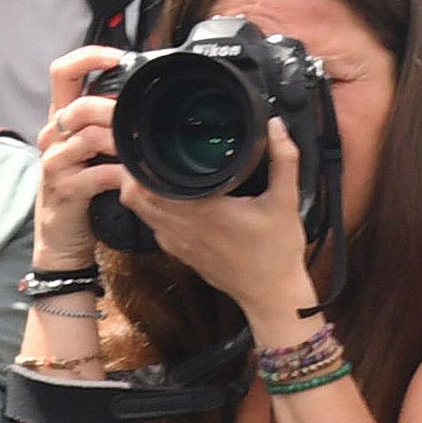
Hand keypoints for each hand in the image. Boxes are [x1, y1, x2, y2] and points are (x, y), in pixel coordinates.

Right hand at [31, 47, 130, 268]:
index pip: (63, 71)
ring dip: (122, 142)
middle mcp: (53, 134)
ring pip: (90, 137)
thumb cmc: (81, 186)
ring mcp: (55, 161)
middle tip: (141, 115)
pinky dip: (121, 174)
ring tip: (143, 148)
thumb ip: (107, 121)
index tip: (118, 57)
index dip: (89, 57)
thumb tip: (142, 97)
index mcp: (61, 118)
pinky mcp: (64, 188)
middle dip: (114, 108)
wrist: (61, 235)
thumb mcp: (91, 148)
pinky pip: (96, 174)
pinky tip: (133, 176)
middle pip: (78, 104)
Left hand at [120, 116, 321, 329]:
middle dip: (137, 174)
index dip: (141, 165)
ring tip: (156, 170)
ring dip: (143, 193)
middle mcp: (182, 229)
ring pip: (142, 213)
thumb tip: (276, 125)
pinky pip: (155, 228)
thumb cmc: (277, 253)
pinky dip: (155, 211)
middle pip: (135, 198)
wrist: (272, 296)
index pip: (148, 187)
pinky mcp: (181, 254)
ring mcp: (178, 244)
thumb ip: (284, 159)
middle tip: (151, 152)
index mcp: (202, 212)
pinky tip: (172, 198)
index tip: (149, 144)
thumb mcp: (286, 201)